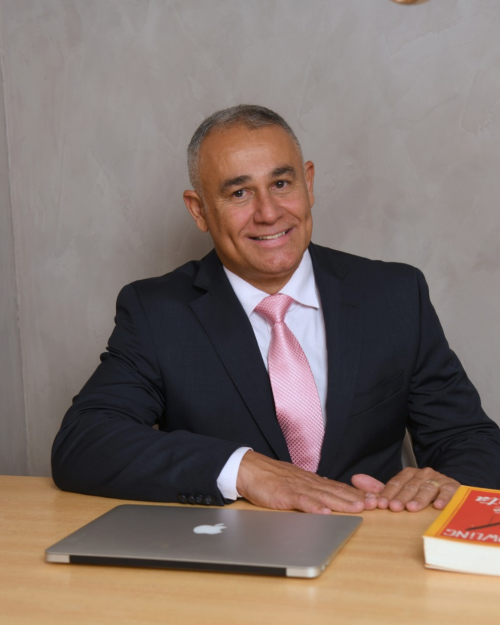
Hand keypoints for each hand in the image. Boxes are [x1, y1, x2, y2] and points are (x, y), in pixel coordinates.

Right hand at [236, 451, 376, 513]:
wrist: (249, 469)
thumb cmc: (270, 477)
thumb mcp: (296, 481)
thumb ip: (312, 489)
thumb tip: (329, 494)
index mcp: (312, 481)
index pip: (338, 486)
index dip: (357, 492)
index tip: (374, 498)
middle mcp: (308, 483)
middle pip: (336, 491)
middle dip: (356, 498)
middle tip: (375, 503)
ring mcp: (297, 488)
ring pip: (323, 496)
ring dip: (342, 502)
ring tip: (358, 508)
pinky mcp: (284, 494)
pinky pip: (301, 501)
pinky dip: (314, 507)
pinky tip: (325, 512)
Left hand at [351, 467, 459, 511]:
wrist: (450, 488)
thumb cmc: (422, 492)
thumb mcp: (400, 490)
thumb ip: (379, 488)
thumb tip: (356, 479)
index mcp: (408, 474)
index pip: (395, 484)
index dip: (387, 494)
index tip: (380, 504)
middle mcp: (422, 474)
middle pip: (410, 486)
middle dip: (401, 497)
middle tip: (394, 507)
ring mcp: (438, 479)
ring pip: (427, 488)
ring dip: (419, 498)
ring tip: (412, 508)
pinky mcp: (453, 486)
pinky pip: (448, 491)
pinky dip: (443, 498)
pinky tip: (438, 506)